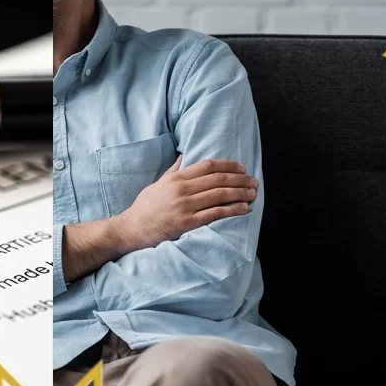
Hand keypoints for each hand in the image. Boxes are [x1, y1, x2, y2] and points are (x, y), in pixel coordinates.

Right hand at [118, 157, 257, 251]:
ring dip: (240, 193)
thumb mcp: (158, 184)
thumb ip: (173, 171)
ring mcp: (185, 206)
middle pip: (218, 179)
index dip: (228, 165)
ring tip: (253, 193)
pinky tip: (243, 208)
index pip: (208, 166)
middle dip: (239, 179)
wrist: (132, 228)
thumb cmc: (144, 208)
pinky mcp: (187, 222)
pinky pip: (215, 213)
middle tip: (253, 181)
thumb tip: (184, 156)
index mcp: (176, 177)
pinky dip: (232, 210)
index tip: (241, 167)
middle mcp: (182, 189)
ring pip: (220, 194)